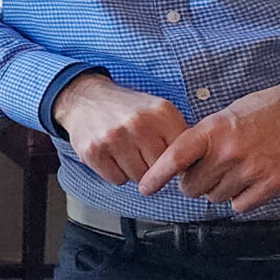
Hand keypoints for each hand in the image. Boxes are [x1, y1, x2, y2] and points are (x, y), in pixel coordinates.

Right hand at [52, 73, 188, 187]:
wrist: (85, 99)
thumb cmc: (127, 110)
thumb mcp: (158, 110)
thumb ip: (177, 135)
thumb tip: (194, 168)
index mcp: (161, 112)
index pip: (182, 155)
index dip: (177, 162)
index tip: (170, 160)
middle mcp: (138, 123)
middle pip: (160, 169)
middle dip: (153, 167)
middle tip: (142, 153)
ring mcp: (114, 138)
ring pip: (138, 178)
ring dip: (134, 171)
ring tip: (126, 152)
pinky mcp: (94, 151)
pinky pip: (117, 180)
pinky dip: (116, 173)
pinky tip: (112, 156)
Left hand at [138, 84, 279, 212]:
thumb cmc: (258, 112)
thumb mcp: (221, 117)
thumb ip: (199, 141)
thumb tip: (177, 169)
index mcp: (212, 131)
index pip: (175, 159)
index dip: (156, 176)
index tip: (146, 188)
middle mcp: (229, 152)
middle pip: (192, 187)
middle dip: (195, 182)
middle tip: (209, 170)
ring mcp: (251, 169)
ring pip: (215, 198)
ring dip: (218, 189)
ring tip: (233, 170)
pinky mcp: (272, 184)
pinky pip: (240, 206)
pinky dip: (240, 198)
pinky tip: (247, 181)